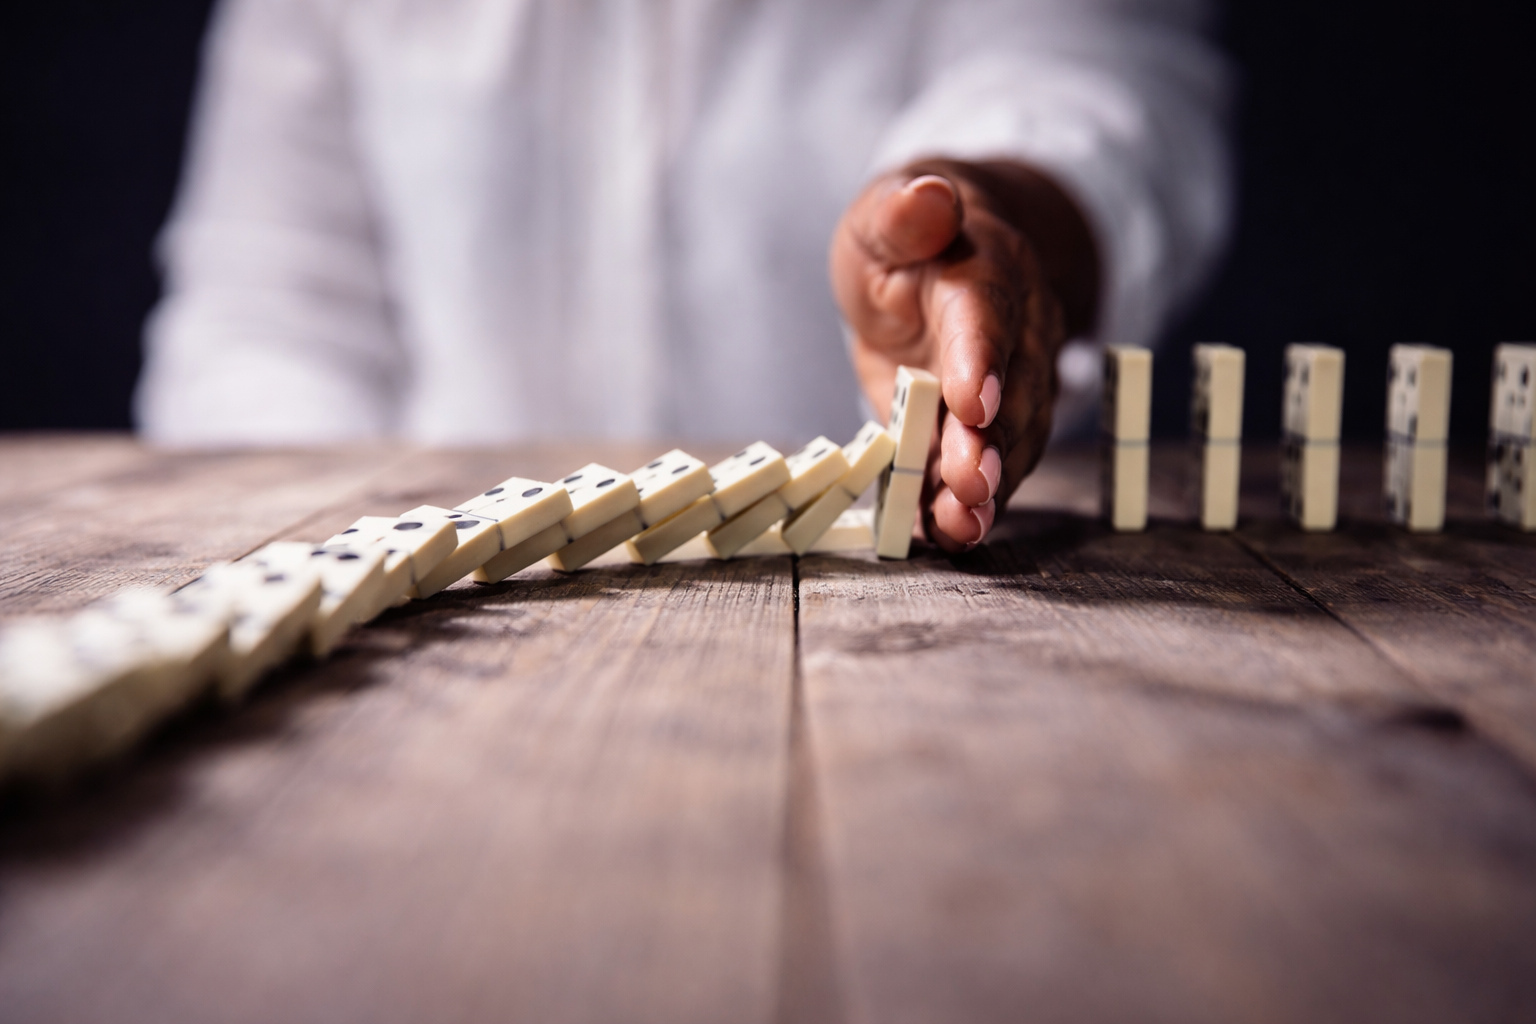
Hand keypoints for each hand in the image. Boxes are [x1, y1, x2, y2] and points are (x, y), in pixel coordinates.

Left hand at [830, 159, 1099, 551]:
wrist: (936, 265)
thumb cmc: (901, 240)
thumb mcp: (882, 218)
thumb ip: (900, 215)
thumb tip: (926, 196)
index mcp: (985, 271)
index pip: (985, 314)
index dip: (980, 359)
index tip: (973, 403)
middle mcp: (1013, 333)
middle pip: (1009, 390)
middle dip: (991, 442)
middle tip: (971, 483)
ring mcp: (1009, 385)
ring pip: (1010, 439)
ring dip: (989, 486)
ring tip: (964, 525)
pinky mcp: (988, 428)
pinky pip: (989, 466)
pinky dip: (971, 504)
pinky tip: (952, 535)